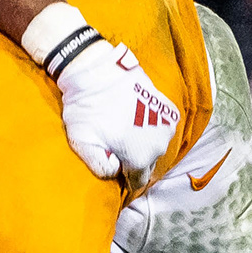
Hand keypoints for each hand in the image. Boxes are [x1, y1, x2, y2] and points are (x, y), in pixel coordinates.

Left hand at [57, 39, 181, 185]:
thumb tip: (117, 172)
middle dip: (134, 161)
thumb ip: (101, 168)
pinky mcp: (168, 108)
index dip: (126, 180)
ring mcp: (167, 125)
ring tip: (124, 130)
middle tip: (116, 147)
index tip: (117, 173)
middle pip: (147, 164)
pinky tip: (135, 119)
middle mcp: (159, 145)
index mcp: (140, 158)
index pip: (137, 182)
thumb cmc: (86, 109)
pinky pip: (161, 129)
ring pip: (155, 146)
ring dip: (143, 143)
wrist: (97, 70)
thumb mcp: (83, 144)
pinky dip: (151, 127)